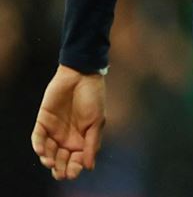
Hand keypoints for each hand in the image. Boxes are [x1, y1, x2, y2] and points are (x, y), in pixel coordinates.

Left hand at [31, 64, 104, 180]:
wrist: (81, 76)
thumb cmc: (94, 97)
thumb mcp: (97, 122)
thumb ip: (92, 144)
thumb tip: (89, 167)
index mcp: (82, 139)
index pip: (76, 160)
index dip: (74, 168)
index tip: (72, 172)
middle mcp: (67, 137)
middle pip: (60, 159)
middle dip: (59, 168)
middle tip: (59, 172)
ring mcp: (54, 130)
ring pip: (48, 152)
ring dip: (48, 159)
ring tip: (50, 162)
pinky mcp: (43, 121)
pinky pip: (38, 137)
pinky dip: (39, 145)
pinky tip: (42, 151)